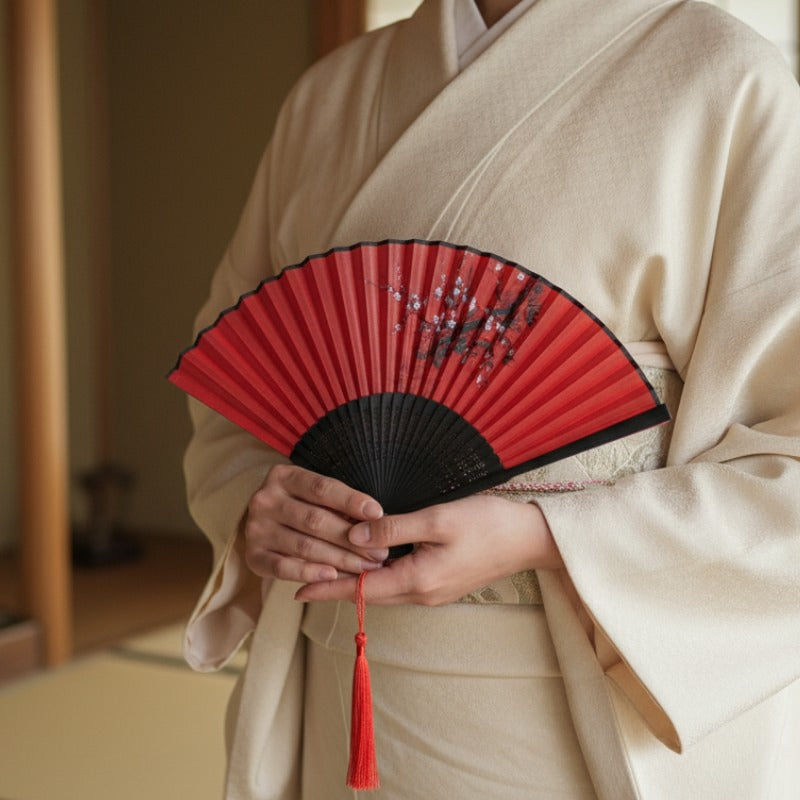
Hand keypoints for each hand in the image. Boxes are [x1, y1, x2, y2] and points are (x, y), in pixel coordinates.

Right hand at [242, 464, 387, 583]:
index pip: (322, 488)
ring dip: (339, 559)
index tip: (377, 514)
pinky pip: (283, 567)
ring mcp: (256, 528)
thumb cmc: (302, 505)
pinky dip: (309, 573)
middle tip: (379, 554)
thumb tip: (377, 521)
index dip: (351, 501)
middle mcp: (265, 499)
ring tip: (365, 567)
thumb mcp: (317, 496)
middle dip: (352, 539)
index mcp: (283, 476)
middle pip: (315, 520)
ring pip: (304, 546)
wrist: (265, 524)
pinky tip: (332, 576)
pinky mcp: (253, 555)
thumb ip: (340, 505)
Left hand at [294, 494, 562, 604]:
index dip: (327, 587)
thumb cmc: (488, 524)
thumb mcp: (438, 518)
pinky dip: (377, 574)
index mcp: (418, 580)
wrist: (529, 540)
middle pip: (368, 592)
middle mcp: (422, 593)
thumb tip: (354, 535)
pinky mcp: (441, 583)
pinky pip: (399, 583)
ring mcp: (433, 591)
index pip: (361, 588)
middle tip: (302, 574)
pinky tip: (368, 560)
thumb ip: (394, 527)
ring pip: (383, 588)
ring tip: (327, 567)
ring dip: (356, 579)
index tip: (296, 589)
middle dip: (335, 584)